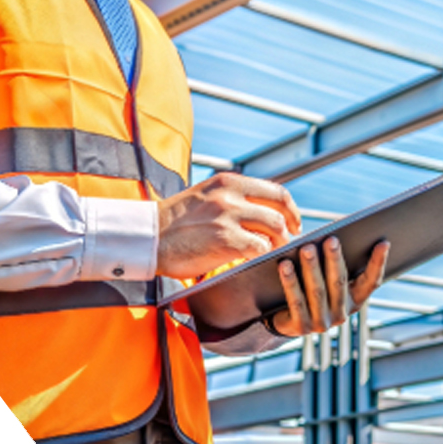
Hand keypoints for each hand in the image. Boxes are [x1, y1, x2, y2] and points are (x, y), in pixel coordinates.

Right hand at [156, 172, 301, 278]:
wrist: (149, 237)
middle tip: (290, 240)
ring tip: (274, 253)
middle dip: (290, 228)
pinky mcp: (225, 240)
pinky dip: (263, 256)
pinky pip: (260, 248)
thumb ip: (232, 199)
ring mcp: (228, 216)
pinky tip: (257, 261)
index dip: (290, 208)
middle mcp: (230, 194)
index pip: (274, 190)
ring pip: (274, 228)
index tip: (293, 222)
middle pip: (279, 209)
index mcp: (227, 182)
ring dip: (279, 244)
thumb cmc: (176, 223)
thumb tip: (263, 212)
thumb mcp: (206, 197)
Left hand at [270, 237, 388, 336]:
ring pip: (317, 291)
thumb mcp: (326, 277)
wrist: (284, 319)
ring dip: (312, 267)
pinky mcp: (301, 327)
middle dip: (334, 259)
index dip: (378, 263)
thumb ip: (333, 264)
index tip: (383, 242)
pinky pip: (296, 301)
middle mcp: (341, 314)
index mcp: (353, 300)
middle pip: (339, 282)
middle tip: (331, 239)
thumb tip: (334, 236)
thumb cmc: (309, 288)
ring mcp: (322, 323)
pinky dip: (290, 282)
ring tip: (306, 248)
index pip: (371, 282)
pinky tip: (284, 265)